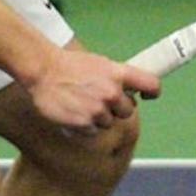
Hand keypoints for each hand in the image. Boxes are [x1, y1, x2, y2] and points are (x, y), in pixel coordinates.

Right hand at [27, 47, 160, 134]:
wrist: (43, 71)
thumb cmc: (70, 65)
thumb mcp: (100, 64)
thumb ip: (116, 77)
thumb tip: (127, 89)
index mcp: (118, 73)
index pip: (151, 84)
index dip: (152, 92)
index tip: (148, 95)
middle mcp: (112, 92)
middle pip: (129, 111)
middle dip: (117, 108)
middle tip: (101, 99)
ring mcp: (99, 109)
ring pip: (109, 122)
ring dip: (99, 117)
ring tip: (82, 102)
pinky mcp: (85, 124)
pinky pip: (93, 131)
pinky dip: (86, 125)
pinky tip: (75, 111)